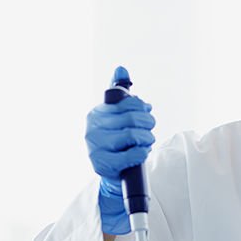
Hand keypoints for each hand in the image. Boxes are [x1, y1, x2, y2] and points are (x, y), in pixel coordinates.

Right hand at [86, 72, 155, 233]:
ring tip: (145, 142)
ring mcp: (95, 147)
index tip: (146, 113)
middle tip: (149, 131)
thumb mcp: (118, 116)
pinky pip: (133, 154)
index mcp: (96, 113)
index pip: (128, 103)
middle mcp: (92, 128)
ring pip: (134, 135)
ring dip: (147, 139)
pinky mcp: (103, 165)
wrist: (112, 173)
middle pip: (133, 119)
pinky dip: (142, 153)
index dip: (143, 108)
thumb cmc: (118, 142)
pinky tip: (140, 153)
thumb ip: (120, 93)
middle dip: (148, 124)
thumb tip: (121, 67)